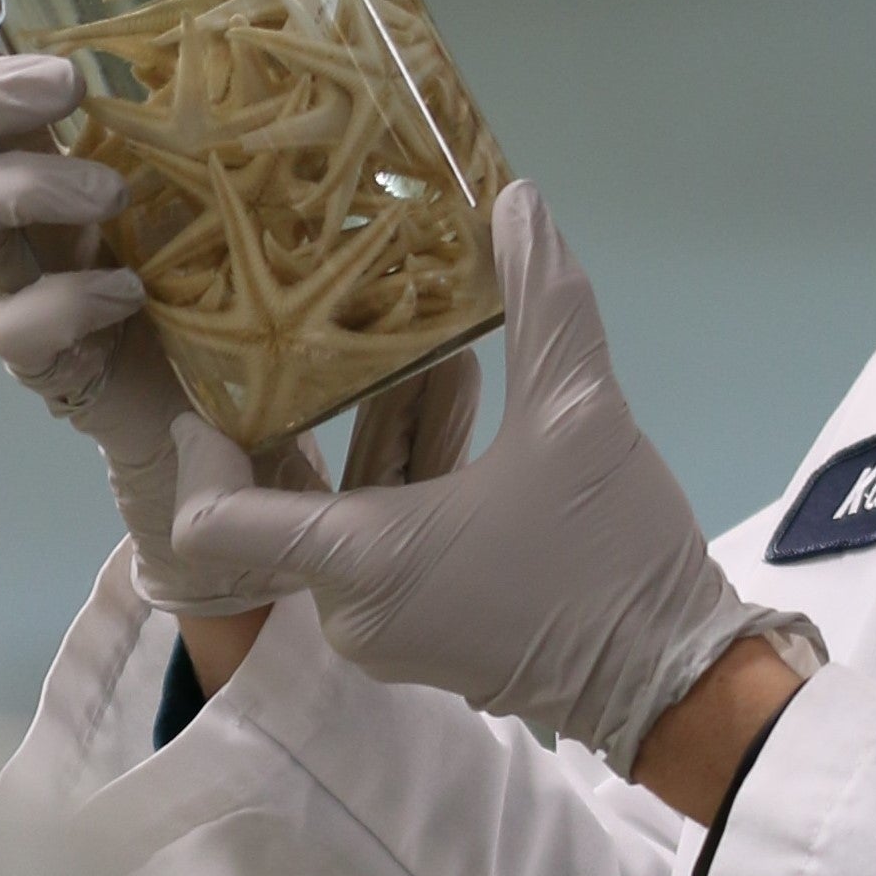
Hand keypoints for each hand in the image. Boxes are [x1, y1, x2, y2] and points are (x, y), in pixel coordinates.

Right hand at [0, 0, 466, 598]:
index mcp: (44, 144)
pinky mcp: (43, 360)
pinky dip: (65, 300)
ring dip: (21, 185)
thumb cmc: (241, 269)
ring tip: (110, 193)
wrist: (246, 412)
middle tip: (65, 87)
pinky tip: (125, 295)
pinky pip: (14, 325)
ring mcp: (18, 282)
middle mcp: (12, 207)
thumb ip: (245, 91)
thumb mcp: (239, 166)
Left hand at [166, 181, 816, 775]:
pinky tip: (464, 395)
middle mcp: (352, 606)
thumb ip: (544, 302)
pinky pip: (383, 542)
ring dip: (386, 426)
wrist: (676, 679)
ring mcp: (386, 627)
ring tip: (437, 343)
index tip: (210, 370)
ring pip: (349, 510)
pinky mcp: (423, 632)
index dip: (198, 446)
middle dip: (324, 402)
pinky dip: (410, 474)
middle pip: (295, 492)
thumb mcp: (582, 414)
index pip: (215, 518)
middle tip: (337, 313)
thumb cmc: (611, 555)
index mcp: (362, 559)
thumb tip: (517, 196)